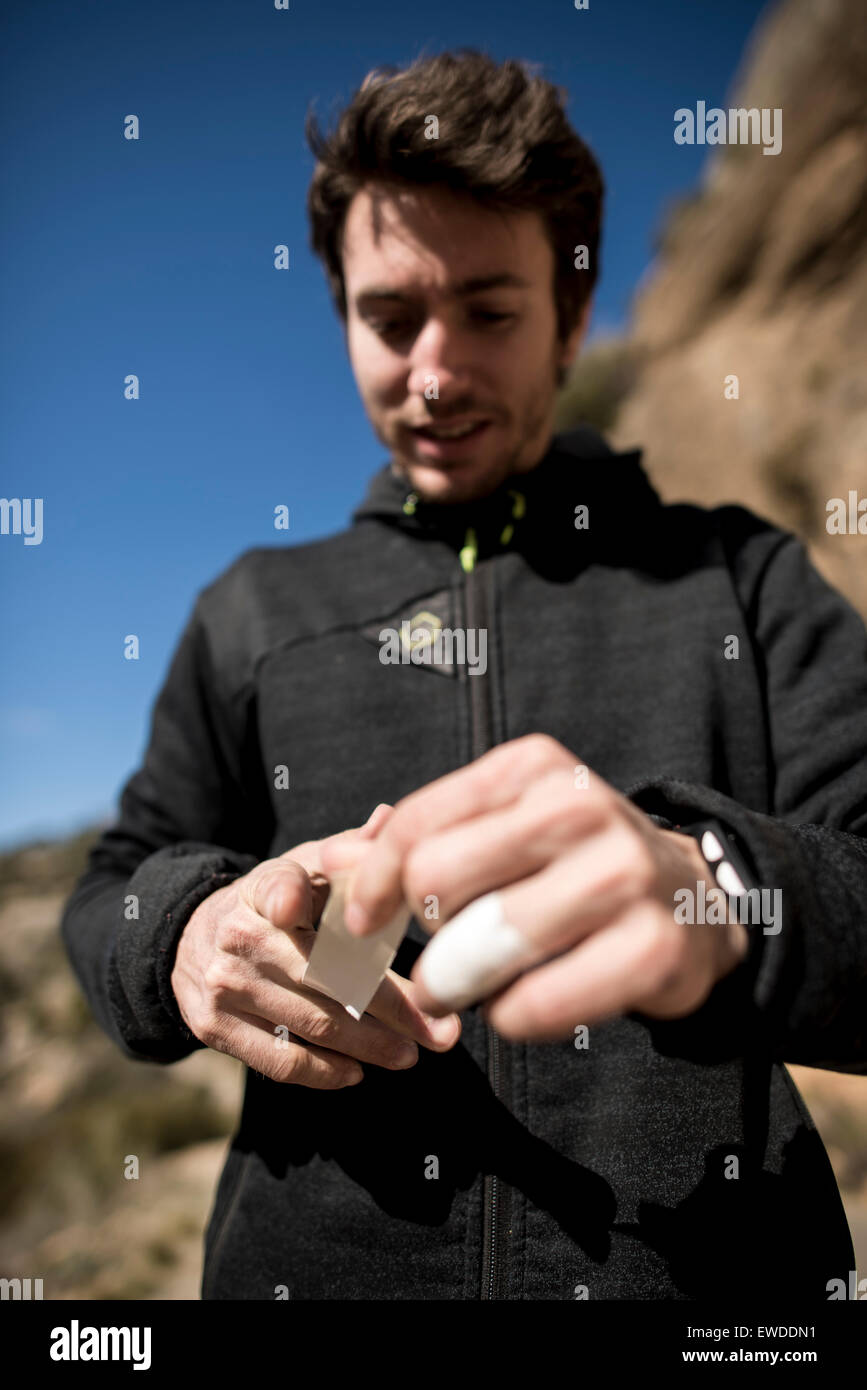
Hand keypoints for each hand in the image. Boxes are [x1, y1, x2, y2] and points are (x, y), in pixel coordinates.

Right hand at [170, 804, 460, 1087]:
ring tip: (412, 1055)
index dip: (286, 895)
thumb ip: (345, 852)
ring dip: (369, 1046)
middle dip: (390, 1008)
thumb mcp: (301, 867)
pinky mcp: (214, 1028)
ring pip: (308, 1024)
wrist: (191, 940)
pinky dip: (324, 1072)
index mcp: (262, 887)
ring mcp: (223, 986)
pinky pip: (278, 1059)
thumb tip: (390, 818)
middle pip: (322, 976)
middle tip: (441, 1032)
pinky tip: (358, 1071)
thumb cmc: (272, 902)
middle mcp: (238, 936)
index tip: (297, 906)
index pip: (276, 887)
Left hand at [342, 736, 748, 1040]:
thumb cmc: (572, 866)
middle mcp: (580, 807)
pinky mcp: (652, 948)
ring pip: (479, 947)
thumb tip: (327, 857)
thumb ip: (416, 842)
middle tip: (444, 957)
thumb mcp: (500, 831)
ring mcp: (623, 874)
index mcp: (534, 767)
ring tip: (483, 982)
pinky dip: (512, 1017)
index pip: (417, 825)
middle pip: (436, 883)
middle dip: (424, 935)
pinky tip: (532, 999)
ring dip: (464, 982)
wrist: (693, 903)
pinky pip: (531, 1006)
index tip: (363, 922)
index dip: (372, 883)